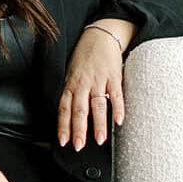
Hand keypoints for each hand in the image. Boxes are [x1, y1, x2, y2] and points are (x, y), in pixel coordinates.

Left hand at [57, 26, 126, 149]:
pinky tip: (119, 120)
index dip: (63, 126)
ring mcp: (99, 80)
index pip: (64, 109)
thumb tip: (69, 117)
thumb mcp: (72, 74)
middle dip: (79, 130)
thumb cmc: (85, 58)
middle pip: (79, 110)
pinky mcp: (114, 77)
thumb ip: (72, 94)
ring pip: (97, 105)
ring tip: (100, 139)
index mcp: (71, 85)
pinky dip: (118, 108)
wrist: (100, 36)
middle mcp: (83, 84)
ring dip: (98, 124)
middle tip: (79, 145)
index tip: (63, 141)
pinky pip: (116, 95)